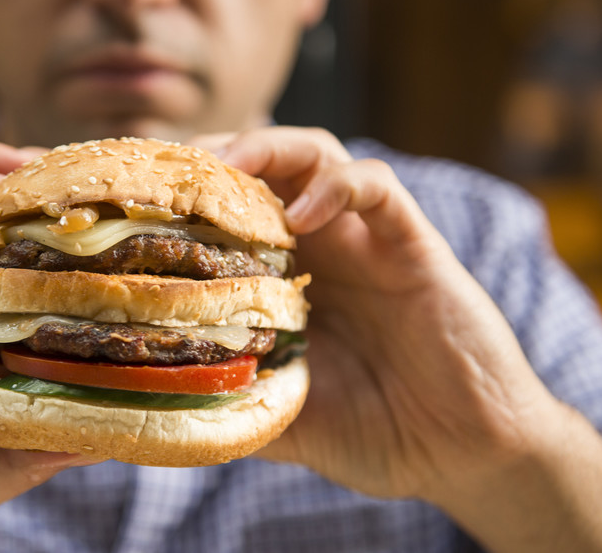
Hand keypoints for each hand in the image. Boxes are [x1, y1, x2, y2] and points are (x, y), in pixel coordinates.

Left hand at [191, 128, 560, 499]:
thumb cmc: (379, 432)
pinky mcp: (414, 245)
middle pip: (264, 165)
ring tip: (229, 164)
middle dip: (216, 155)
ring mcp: (368, 241)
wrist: (465, 453)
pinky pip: (377, 187)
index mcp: (290, 279)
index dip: (187, 197)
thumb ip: (236, 402)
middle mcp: (324, 247)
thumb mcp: (288, 419)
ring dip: (269, 147)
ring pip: (317, 153)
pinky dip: (337, 186)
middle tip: (173, 167)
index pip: (231, 211)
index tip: (136, 201)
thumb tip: (159, 410)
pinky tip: (302, 216)